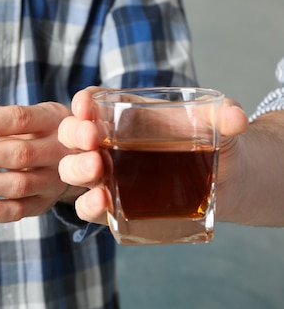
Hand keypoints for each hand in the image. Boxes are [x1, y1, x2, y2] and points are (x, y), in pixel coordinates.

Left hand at [0, 102, 81, 222]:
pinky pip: (17, 212)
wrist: (69, 156)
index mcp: (50, 119)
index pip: (20, 119)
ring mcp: (53, 181)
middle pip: (20, 154)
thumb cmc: (28, 131)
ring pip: (19, 185)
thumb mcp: (13, 117)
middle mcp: (58, 150)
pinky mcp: (44, 204)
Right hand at [56, 86, 248, 224]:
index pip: (92, 102)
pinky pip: (89, 207)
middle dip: (75, 133)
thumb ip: (225, 115)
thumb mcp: (218, 123)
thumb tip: (235, 118)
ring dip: (77, 168)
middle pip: (74, 134)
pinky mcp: (113, 205)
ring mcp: (107, 174)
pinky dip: (88, 205)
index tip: (86, 104)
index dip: (83, 101)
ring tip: (95, 168)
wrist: (227, 179)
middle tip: (90, 138)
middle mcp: (108, 143)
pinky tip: (101, 202)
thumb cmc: (212, 141)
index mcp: (125, 114)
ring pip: (73, 169)